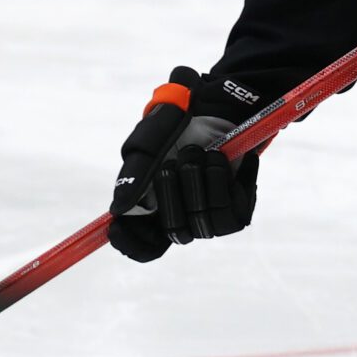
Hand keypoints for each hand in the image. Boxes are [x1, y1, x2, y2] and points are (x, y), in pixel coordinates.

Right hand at [108, 67, 258, 260]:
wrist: (216, 109)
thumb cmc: (175, 128)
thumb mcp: (147, 145)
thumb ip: (133, 176)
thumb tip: (118, 210)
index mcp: (156, 212)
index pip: (145, 248)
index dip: (132, 244)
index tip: (119, 229)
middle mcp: (184, 219)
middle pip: (175, 232)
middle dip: (171, 192)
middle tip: (173, 162)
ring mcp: (211, 217)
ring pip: (203, 221)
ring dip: (197, 178)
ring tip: (201, 152)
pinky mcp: (238, 210)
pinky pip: (227, 210)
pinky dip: (220, 177)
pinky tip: (219, 157)